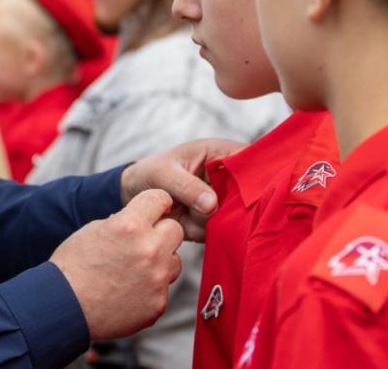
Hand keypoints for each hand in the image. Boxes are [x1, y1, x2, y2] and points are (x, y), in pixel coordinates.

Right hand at [51, 189, 184, 339]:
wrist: (64, 308)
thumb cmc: (73, 267)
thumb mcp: (94, 230)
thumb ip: (124, 222)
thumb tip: (142, 219)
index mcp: (130, 226)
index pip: (160, 198)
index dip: (156, 203)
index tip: (154, 209)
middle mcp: (149, 250)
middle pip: (175, 230)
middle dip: (161, 233)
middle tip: (143, 242)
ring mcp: (156, 279)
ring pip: (175, 261)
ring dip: (160, 262)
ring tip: (134, 270)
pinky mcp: (158, 303)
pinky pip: (164, 288)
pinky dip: (151, 288)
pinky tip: (129, 290)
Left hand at [120, 138, 245, 240]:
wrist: (133, 196)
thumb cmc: (150, 173)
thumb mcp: (163, 173)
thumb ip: (187, 186)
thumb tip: (212, 205)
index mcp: (222, 154)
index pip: (252, 162)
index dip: (254, 178)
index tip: (232, 192)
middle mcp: (229, 179)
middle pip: (249, 196)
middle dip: (226, 206)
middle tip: (197, 206)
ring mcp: (224, 202)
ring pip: (233, 218)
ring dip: (207, 220)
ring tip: (182, 210)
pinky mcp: (216, 222)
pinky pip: (219, 233)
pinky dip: (199, 231)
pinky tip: (183, 222)